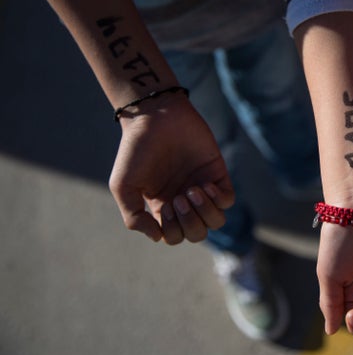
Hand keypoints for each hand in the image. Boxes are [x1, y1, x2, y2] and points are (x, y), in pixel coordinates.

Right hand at [109, 95, 234, 243]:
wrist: (155, 117)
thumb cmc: (136, 150)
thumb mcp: (123, 186)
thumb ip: (133, 216)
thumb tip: (156, 237)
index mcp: (162, 207)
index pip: (174, 237)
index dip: (172, 230)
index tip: (164, 206)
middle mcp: (184, 201)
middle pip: (197, 234)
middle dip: (190, 223)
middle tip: (179, 199)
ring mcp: (202, 188)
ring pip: (216, 222)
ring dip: (205, 213)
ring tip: (193, 190)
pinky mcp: (216, 173)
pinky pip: (228, 201)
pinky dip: (218, 200)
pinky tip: (205, 185)